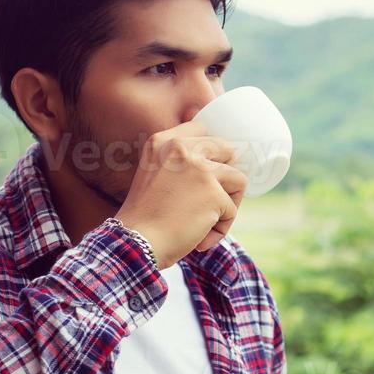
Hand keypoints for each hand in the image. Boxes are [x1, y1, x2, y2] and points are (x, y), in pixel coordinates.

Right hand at [115, 119, 248, 266]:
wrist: (136, 243)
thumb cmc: (146, 218)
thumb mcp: (154, 174)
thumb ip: (179, 163)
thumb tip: (226, 158)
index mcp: (163, 141)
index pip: (202, 130)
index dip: (212, 152)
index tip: (206, 174)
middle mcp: (181, 148)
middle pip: (227, 151)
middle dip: (224, 179)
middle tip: (210, 201)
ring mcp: (200, 169)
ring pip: (237, 180)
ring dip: (225, 206)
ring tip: (203, 224)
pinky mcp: (213, 193)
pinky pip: (232, 210)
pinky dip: (219, 229)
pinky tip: (198, 240)